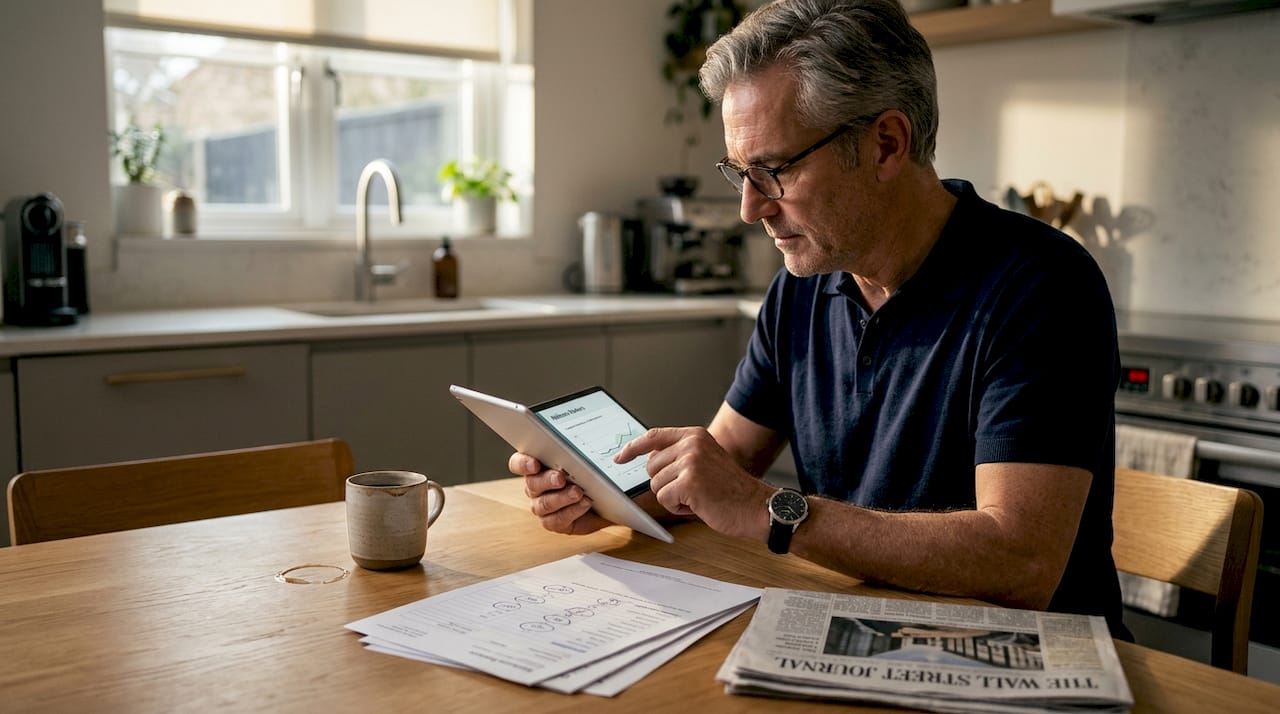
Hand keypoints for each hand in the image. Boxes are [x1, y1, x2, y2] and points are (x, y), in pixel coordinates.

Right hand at [508, 452, 612, 535]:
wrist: (601, 499)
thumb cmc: (588, 474)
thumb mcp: (583, 459)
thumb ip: (577, 453)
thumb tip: (587, 450)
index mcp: (535, 467)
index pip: (518, 463)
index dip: (523, 463)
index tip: (535, 464)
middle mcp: (534, 487)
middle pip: (532, 483)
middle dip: (547, 480)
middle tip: (560, 478)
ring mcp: (541, 506)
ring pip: (544, 503)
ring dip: (562, 497)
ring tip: (578, 492)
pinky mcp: (553, 522)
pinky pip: (557, 519)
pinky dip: (572, 511)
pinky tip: (584, 503)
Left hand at [613, 427, 772, 540]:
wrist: (756, 507)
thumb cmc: (731, 490)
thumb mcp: (705, 461)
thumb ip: (680, 456)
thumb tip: (650, 461)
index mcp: (695, 435)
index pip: (654, 436)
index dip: (633, 448)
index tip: (619, 458)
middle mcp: (691, 444)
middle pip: (651, 467)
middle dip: (666, 483)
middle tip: (693, 489)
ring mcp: (690, 461)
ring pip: (656, 485)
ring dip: (674, 497)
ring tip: (699, 496)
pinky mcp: (689, 482)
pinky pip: (665, 498)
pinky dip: (679, 507)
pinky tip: (699, 505)